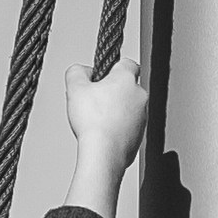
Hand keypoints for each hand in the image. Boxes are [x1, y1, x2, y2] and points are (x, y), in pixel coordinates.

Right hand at [65, 55, 150, 192]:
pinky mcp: (140, 135)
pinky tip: (103, 133)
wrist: (104, 154)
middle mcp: (140, 95)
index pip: (127, 63)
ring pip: (127, 107)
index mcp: (127, 79)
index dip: (111, 68)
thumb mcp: (74, 87)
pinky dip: (117, 128)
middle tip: (93, 101)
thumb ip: (77, 71)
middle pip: (125, 87)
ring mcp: (143, 116)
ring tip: (96, 121)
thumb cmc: (93, 121)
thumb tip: (83, 71)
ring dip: (114, 111)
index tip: (100, 78)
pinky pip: (128, 126)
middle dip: (111, 92)